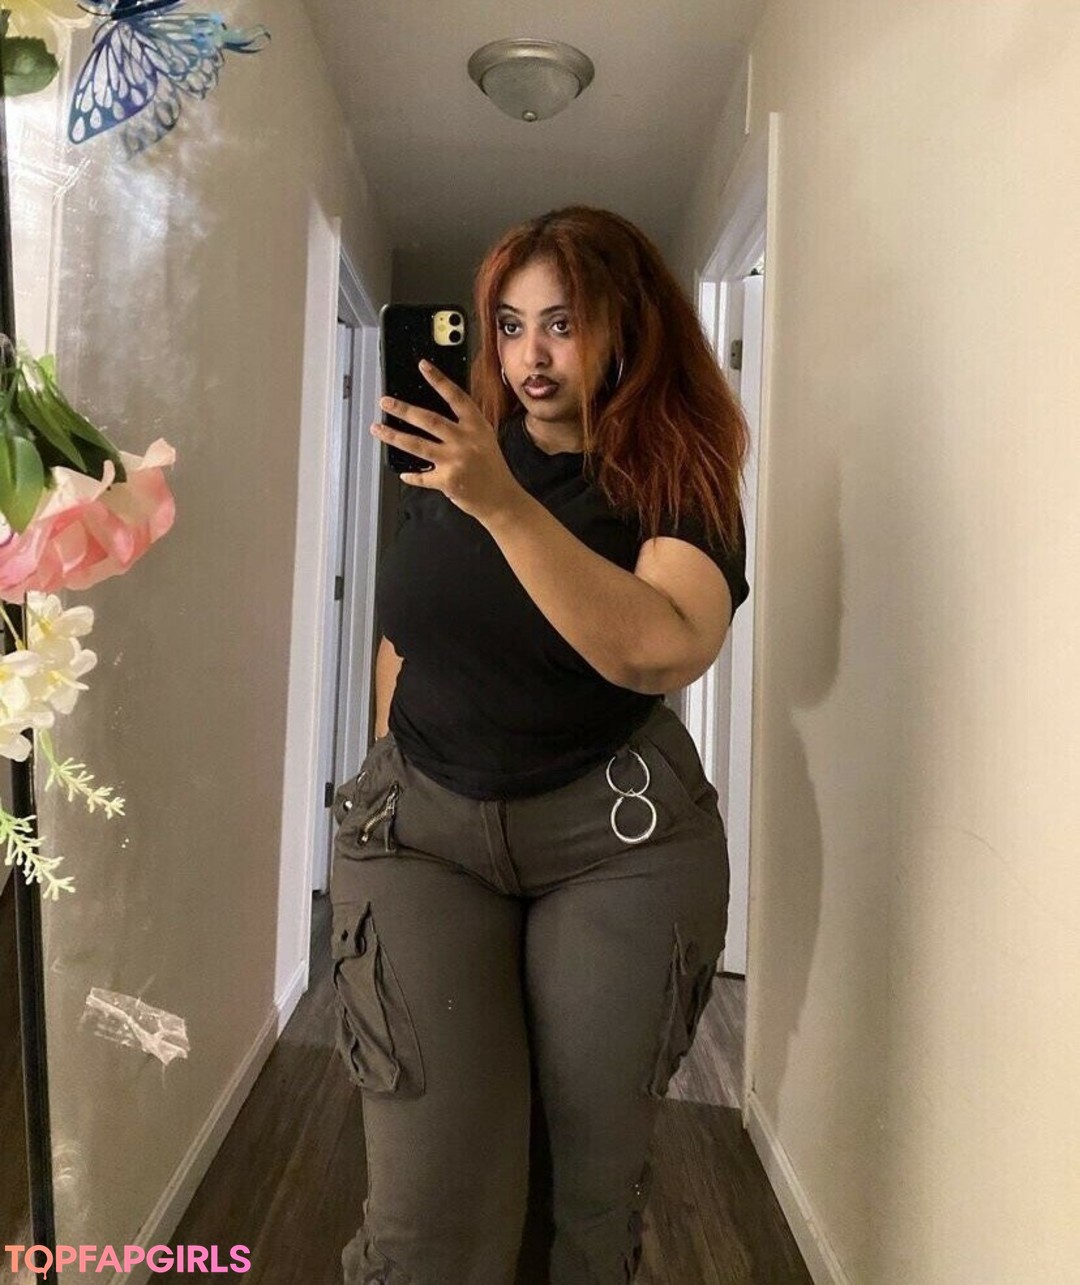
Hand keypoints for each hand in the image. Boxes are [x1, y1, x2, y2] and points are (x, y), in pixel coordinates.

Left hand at [371, 360, 525, 526]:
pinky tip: (404, 473)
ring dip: (394, 436)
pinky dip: (411, 476)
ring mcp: (455, 461)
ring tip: (378, 429)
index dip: (439, 380)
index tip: (423, 366)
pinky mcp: (447, 481)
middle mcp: (465, 441)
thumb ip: (464, 426)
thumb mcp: (484, 439)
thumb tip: (433, 417)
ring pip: (417, 445)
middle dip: (403, 409)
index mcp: (476, 426)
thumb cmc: (491, 469)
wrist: (501, 499)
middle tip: (385, 402)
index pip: (456, 397)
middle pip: (429, 420)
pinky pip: (422, 477)